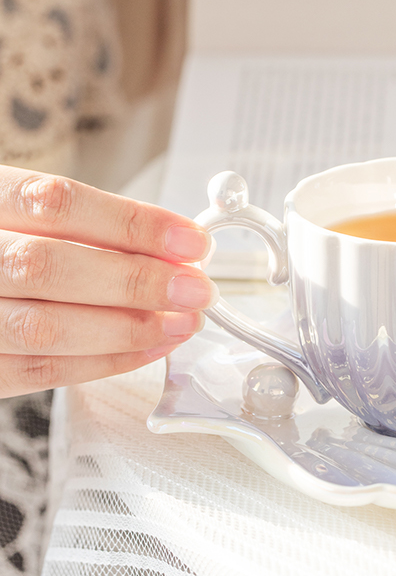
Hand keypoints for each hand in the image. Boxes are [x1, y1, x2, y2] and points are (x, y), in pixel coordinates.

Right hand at [0, 166, 217, 396]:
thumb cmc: (7, 244)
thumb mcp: (28, 214)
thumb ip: (89, 227)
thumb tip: (174, 250)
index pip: (56, 204)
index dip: (132, 223)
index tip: (190, 240)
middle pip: (50, 268)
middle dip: (138, 281)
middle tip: (196, 289)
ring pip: (46, 328)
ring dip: (130, 327)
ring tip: (182, 321)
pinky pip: (42, 372)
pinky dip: (108, 361)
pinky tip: (152, 346)